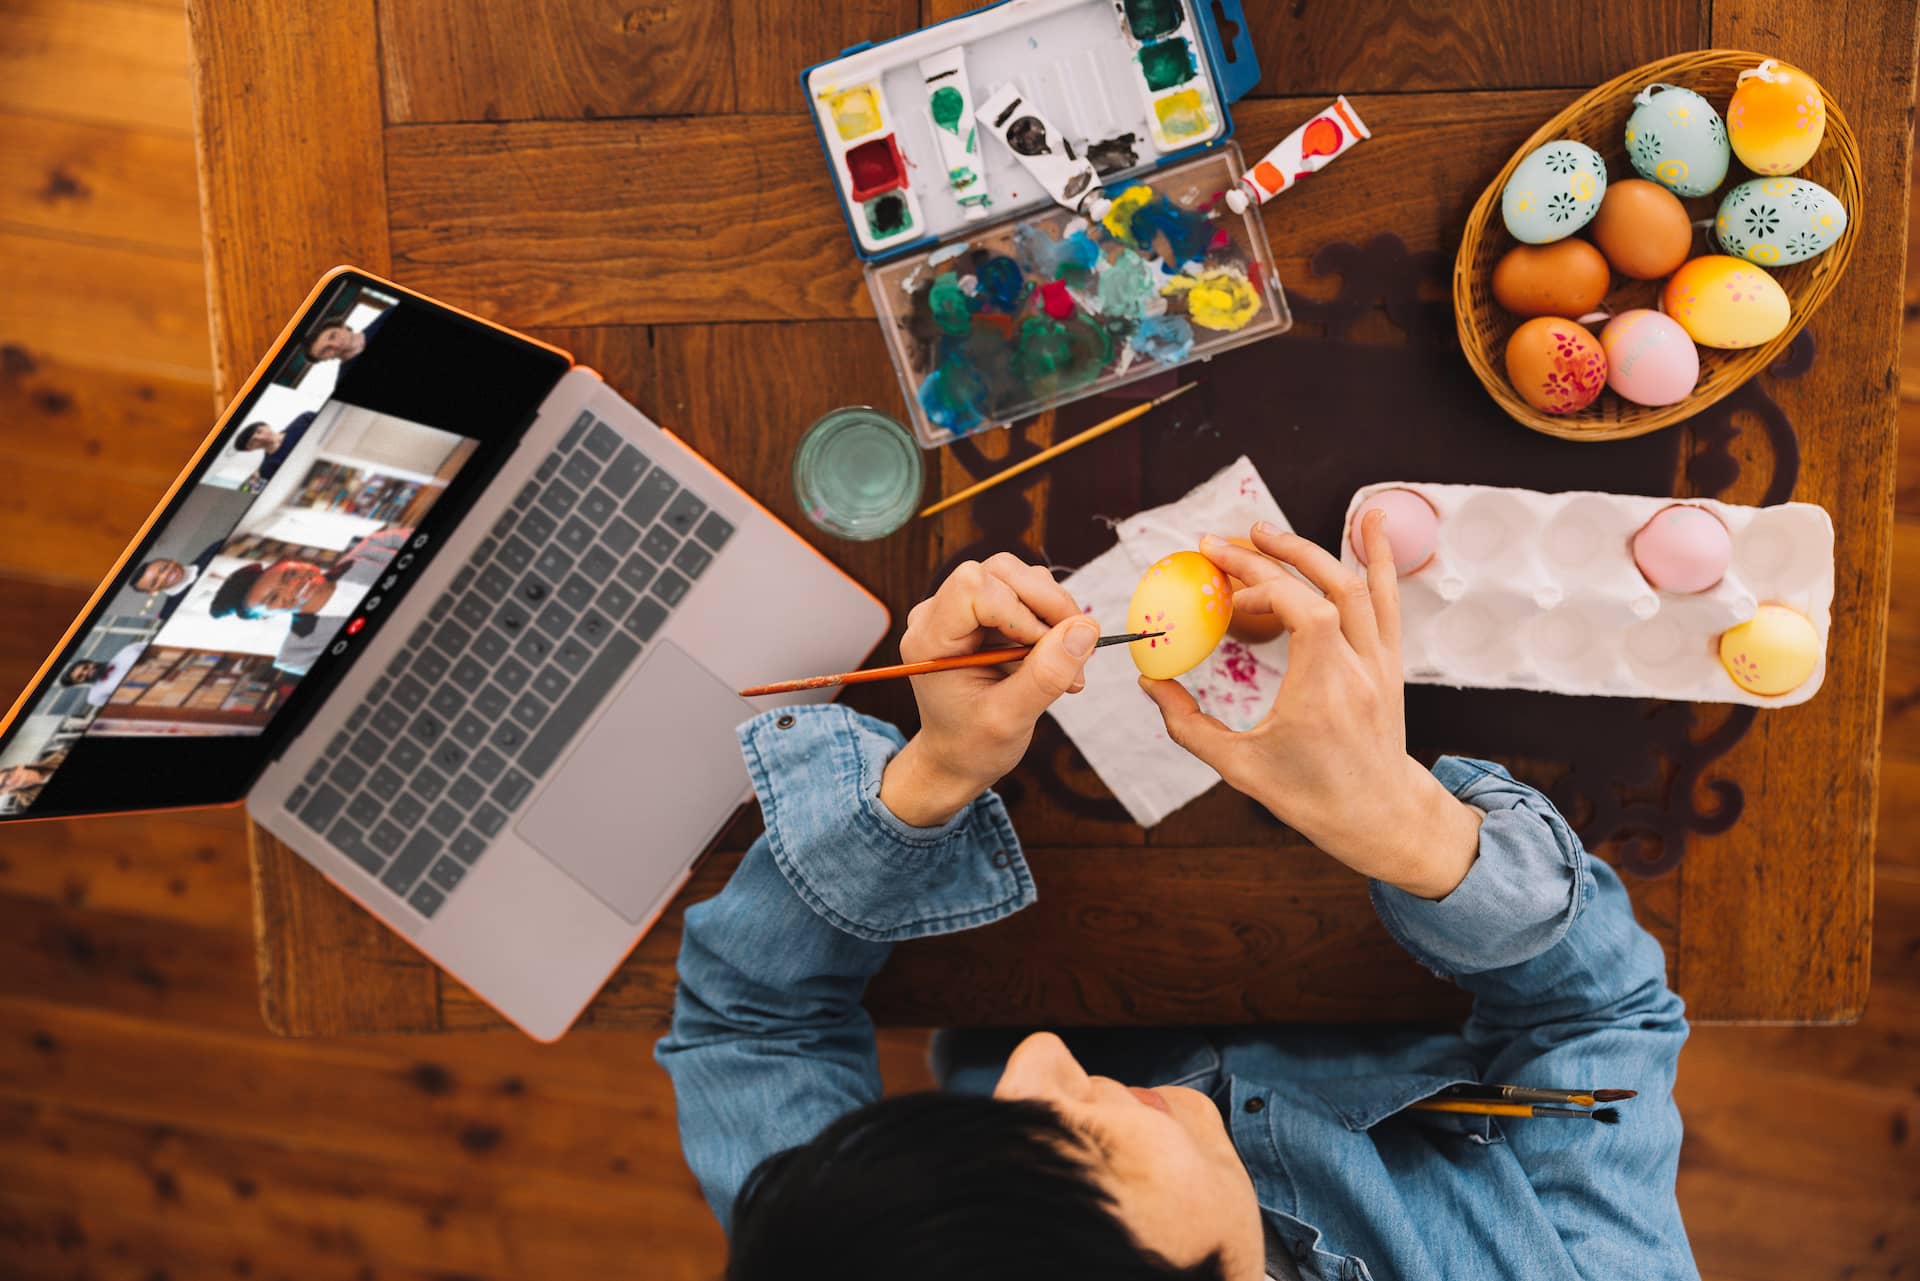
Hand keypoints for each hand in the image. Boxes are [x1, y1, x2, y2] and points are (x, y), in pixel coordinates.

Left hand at [879, 554, 1098, 827]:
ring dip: (1055, 615)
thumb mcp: (1010, 720)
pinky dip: (1053, 622)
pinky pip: (1029, 595)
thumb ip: (1046, 676)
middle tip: (1074, 649)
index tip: (1042, 650)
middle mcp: (940, 614)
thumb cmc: (973, 745)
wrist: (958, 757)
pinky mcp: (986, 613)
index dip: (1017, 610)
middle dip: (1046, 604)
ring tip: (1067, 667)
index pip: (972, 587)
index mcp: (930, 638)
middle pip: (1000, 571)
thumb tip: (1086, 628)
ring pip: (1020, 577)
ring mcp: (963, 610)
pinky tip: (1058, 663)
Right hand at [1139, 519, 1481, 899]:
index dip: (1260, 583)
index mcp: (1322, 695)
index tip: (1219, 574)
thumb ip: (1188, 725)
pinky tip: (1370, 518)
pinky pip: (1388, 598)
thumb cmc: (1310, 796)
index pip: (1303, 612)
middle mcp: (1357, 671)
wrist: (1377, 814)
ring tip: (1265, 532)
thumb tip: (1151, 684)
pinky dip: (1380, 555)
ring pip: (1356, 586)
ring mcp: (1378, 663)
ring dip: (1309, 550)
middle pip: (1323, 590)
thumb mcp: (1239, 767)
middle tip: (1224, 544)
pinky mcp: (1388, 660)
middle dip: (1270, 557)